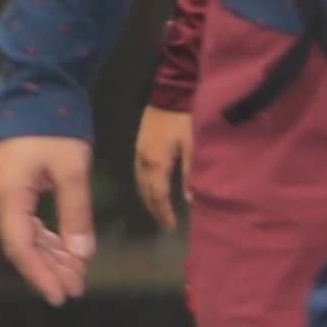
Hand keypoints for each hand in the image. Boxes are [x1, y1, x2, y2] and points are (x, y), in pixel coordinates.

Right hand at [0, 136, 92, 304]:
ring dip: (49, 255)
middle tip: (75, 289)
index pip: (20, 246)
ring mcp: (3, 190)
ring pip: (24, 234)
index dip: (39, 274)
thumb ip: (76, 214)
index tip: (60, 295)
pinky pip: (27, 220)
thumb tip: (81, 254)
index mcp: (8, 193)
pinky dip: (46, 237)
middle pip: (21, 244)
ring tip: (75, 275)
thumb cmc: (55, 127)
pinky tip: (66, 250)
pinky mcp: (12, 185)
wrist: (36, 91)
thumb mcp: (72, 170)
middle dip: (48, 269)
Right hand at [131, 99, 192, 234]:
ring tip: (157, 214)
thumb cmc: (181, 124)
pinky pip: (138, 177)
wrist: (165, 100)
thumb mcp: (190, 149)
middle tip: (164, 225)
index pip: (158, 195)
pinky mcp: (136, 151)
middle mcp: (143, 163)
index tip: (170, 226)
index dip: (163, 212)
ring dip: (147, 201)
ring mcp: (137, 157)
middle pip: (146, 193)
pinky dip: (143, 189)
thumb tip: (189, 198)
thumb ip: (188, 174)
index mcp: (157, 163)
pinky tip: (150, 195)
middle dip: (155, 210)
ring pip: (139, 186)